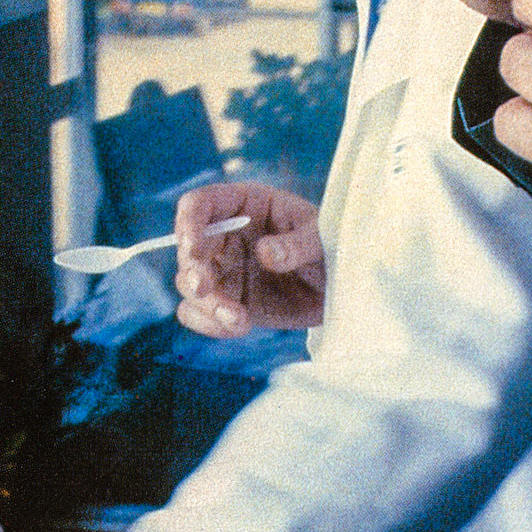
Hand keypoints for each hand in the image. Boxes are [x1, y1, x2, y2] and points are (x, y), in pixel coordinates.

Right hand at [175, 182, 324, 335]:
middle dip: (193, 271)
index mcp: (245, 205)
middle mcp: (226, 236)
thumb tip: (265, 253)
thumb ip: (297, 244)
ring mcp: (225, 270)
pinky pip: (200, 313)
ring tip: (239, 319)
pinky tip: (237, 327)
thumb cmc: (334, 248)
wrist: (343, 288)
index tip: (194, 247)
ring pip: (190, 285)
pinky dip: (209, 324)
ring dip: (206, 304)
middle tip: (205, 288)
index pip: (199, 204)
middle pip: (188, 250)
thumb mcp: (323, 239)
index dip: (188, 222)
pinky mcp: (229, 301)